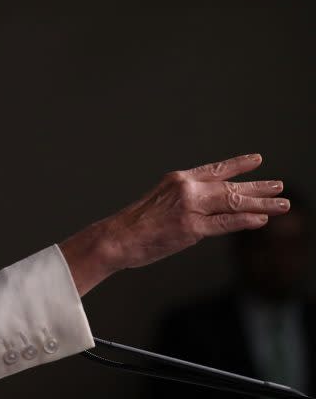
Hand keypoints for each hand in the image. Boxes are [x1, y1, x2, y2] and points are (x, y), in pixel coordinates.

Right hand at [60, 153, 289, 295]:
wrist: (115, 237)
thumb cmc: (133, 226)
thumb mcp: (158, 203)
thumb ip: (183, 202)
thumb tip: (205, 210)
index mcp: (177, 181)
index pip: (214, 170)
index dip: (237, 165)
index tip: (257, 160)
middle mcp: (186, 189)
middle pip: (230, 186)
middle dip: (258, 187)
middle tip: (279, 186)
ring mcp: (190, 207)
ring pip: (234, 203)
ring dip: (262, 203)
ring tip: (283, 204)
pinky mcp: (191, 227)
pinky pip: (226, 223)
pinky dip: (246, 221)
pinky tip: (262, 219)